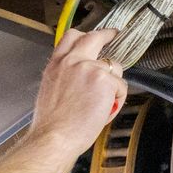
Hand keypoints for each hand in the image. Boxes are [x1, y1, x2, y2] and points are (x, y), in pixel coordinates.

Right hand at [29, 27, 126, 156]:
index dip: (85, 34)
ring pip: (114, 67)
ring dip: (114, 83)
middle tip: (114, 34)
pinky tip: (105, 111)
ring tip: (103, 104)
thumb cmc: (52, 125)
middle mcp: (72, 62)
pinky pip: (121, 87)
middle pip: (93, 37)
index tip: (95, 35)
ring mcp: (89, 68)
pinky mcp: (104, 80)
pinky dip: (117, 99)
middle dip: (106, 34)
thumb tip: (81, 79)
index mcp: (57, 65)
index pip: (71, 38)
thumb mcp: (51, 91)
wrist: (54, 138)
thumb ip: (66, 77)